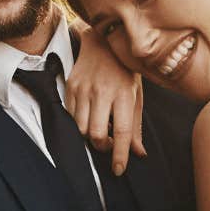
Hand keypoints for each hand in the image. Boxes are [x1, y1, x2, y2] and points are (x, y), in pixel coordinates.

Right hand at [65, 26, 146, 176]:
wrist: (102, 41)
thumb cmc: (124, 70)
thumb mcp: (136, 95)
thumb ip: (136, 126)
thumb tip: (138, 154)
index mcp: (124, 93)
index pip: (123, 131)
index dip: (121, 154)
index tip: (119, 169)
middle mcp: (103, 91)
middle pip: (97, 135)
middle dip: (103, 147)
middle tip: (110, 143)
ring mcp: (84, 88)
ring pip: (81, 128)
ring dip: (90, 135)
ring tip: (100, 127)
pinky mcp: (71, 86)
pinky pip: (71, 116)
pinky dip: (80, 123)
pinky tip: (89, 115)